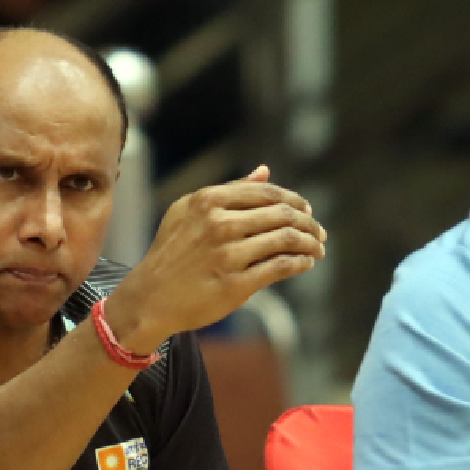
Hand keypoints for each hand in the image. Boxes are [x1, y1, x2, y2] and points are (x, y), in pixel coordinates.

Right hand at [106, 165, 326, 351]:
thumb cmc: (172, 252)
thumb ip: (229, 190)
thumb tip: (265, 171)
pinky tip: (306, 264)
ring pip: (286, 240)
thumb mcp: (189, 211)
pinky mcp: (235, 284)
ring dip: (310, 244)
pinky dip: (301, 263)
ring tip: (317, 250)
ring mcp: (228, 255)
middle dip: (309, 223)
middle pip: (282, 214)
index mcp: (208, 201)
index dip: (294, 200)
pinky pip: (281, 267)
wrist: (150, 297)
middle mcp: (219, 224)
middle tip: (319, 232)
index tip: (307, 210)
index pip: (267, 193)